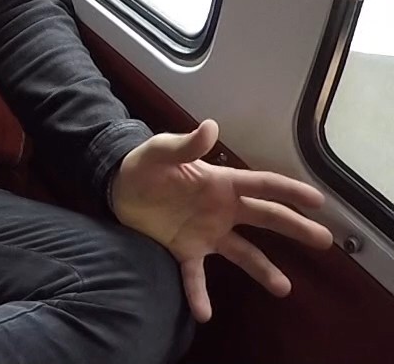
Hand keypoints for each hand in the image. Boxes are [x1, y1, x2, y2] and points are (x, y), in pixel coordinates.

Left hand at [111, 119, 332, 322]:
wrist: (117, 186)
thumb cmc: (145, 164)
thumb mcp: (160, 151)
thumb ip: (185, 145)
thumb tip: (211, 127)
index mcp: (221, 183)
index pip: (262, 185)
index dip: (289, 191)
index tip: (318, 200)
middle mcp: (222, 210)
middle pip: (265, 218)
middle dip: (295, 228)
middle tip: (324, 241)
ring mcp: (207, 233)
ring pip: (243, 253)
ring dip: (263, 270)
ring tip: (283, 288)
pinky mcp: (185, 250)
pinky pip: (195, 276)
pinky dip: (199, 294)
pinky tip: (204, 313)